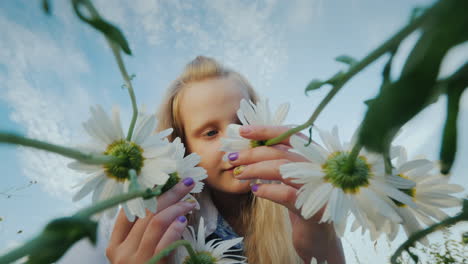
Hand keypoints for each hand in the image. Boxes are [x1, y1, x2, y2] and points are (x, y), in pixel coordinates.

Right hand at [106, 179, 196, 263]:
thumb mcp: (137, 255)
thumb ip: (143, 234)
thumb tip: (163, 203)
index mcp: (114, 247)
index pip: (127, 212)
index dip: (146, 193)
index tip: (164, 181)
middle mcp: (121, 252)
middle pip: (145, 212)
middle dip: (168, 193)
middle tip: (187, 183)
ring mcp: (136, 260)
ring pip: (156, 221)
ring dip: (177, 206)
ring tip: (191, 201)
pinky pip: (164, 241)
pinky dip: (175, 227)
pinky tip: (184, 219)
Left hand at [227, 125, 344, 263]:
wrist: (317, 240)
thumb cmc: (300, 205)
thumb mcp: (289, 179)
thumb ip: (275, 162)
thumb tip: (245, 148)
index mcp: (314, 156)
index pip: (291, 135)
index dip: (267, 130)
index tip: (243, 131)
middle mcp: (320, 169)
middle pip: (282, 152)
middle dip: (253, 153)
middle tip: (232, 158)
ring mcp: (319, 189)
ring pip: (283, 169)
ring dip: (256, 169)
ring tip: (239, 173)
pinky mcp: (315, 209)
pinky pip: (287, 194)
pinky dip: (268, 190)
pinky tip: (255, 190)